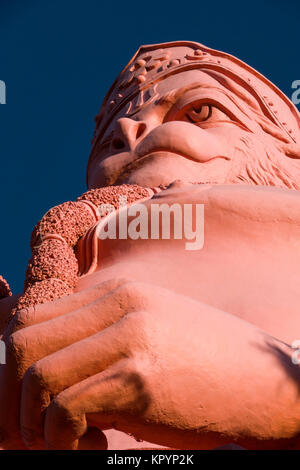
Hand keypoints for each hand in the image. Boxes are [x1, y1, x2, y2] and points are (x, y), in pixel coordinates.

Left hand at [0, 277, 299, 449]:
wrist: (265, 380)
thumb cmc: (205, 362)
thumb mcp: (148, 332)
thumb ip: (100, 339)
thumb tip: (49, 373)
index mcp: (116, 292)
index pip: (31, 318)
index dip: (16, 365)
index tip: (32, 401)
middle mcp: (118, 305)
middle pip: (21, 343)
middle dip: (16, 395)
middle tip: (39, 427)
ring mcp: (129, 336)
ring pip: (37, 377)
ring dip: (38, 424)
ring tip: (69, 441)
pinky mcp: (140, 377)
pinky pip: (66, 410)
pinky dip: (64, 440)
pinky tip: (97, 446)